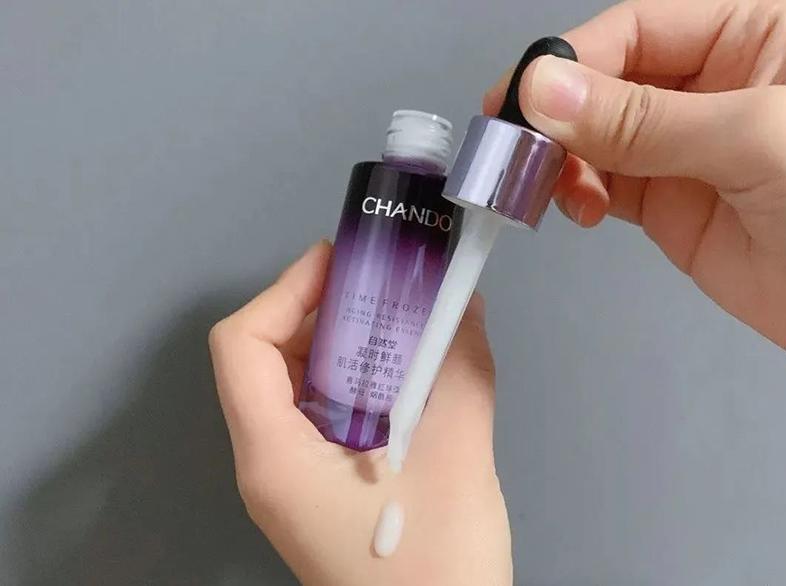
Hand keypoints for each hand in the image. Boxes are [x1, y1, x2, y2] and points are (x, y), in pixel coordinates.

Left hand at [209, 241, 511, 585]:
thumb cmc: (432, 568)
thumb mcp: (457, 460)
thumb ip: (462, 373)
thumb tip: (464, 304)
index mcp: (275, 454)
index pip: (243, 345)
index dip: (286, 291)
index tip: (343, 266)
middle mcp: (266, 464)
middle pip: (263, 358)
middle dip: (319, 312)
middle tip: (382, 291)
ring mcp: (287, 482)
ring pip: (290, 386)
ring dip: (338, 346)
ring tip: (397, 327)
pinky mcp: (315, 492)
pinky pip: (316, 416)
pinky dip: (352, 383)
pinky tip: (402, 380)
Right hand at [485, 0, 785, 356]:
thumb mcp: (755, 140)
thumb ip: (646, 118)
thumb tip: (550, 93)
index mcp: (752, 37)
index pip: (636, 29)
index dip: (573, 60)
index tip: (524, 98)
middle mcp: (713, 88)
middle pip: (607, 83)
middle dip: (557, 115)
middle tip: (520, 147)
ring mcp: (687, 150)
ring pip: (596, 138)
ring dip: (560, 159)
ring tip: (548, 186)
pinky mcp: (671, 204)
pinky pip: (604, 185)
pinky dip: (574, 193)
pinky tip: (574, 206)